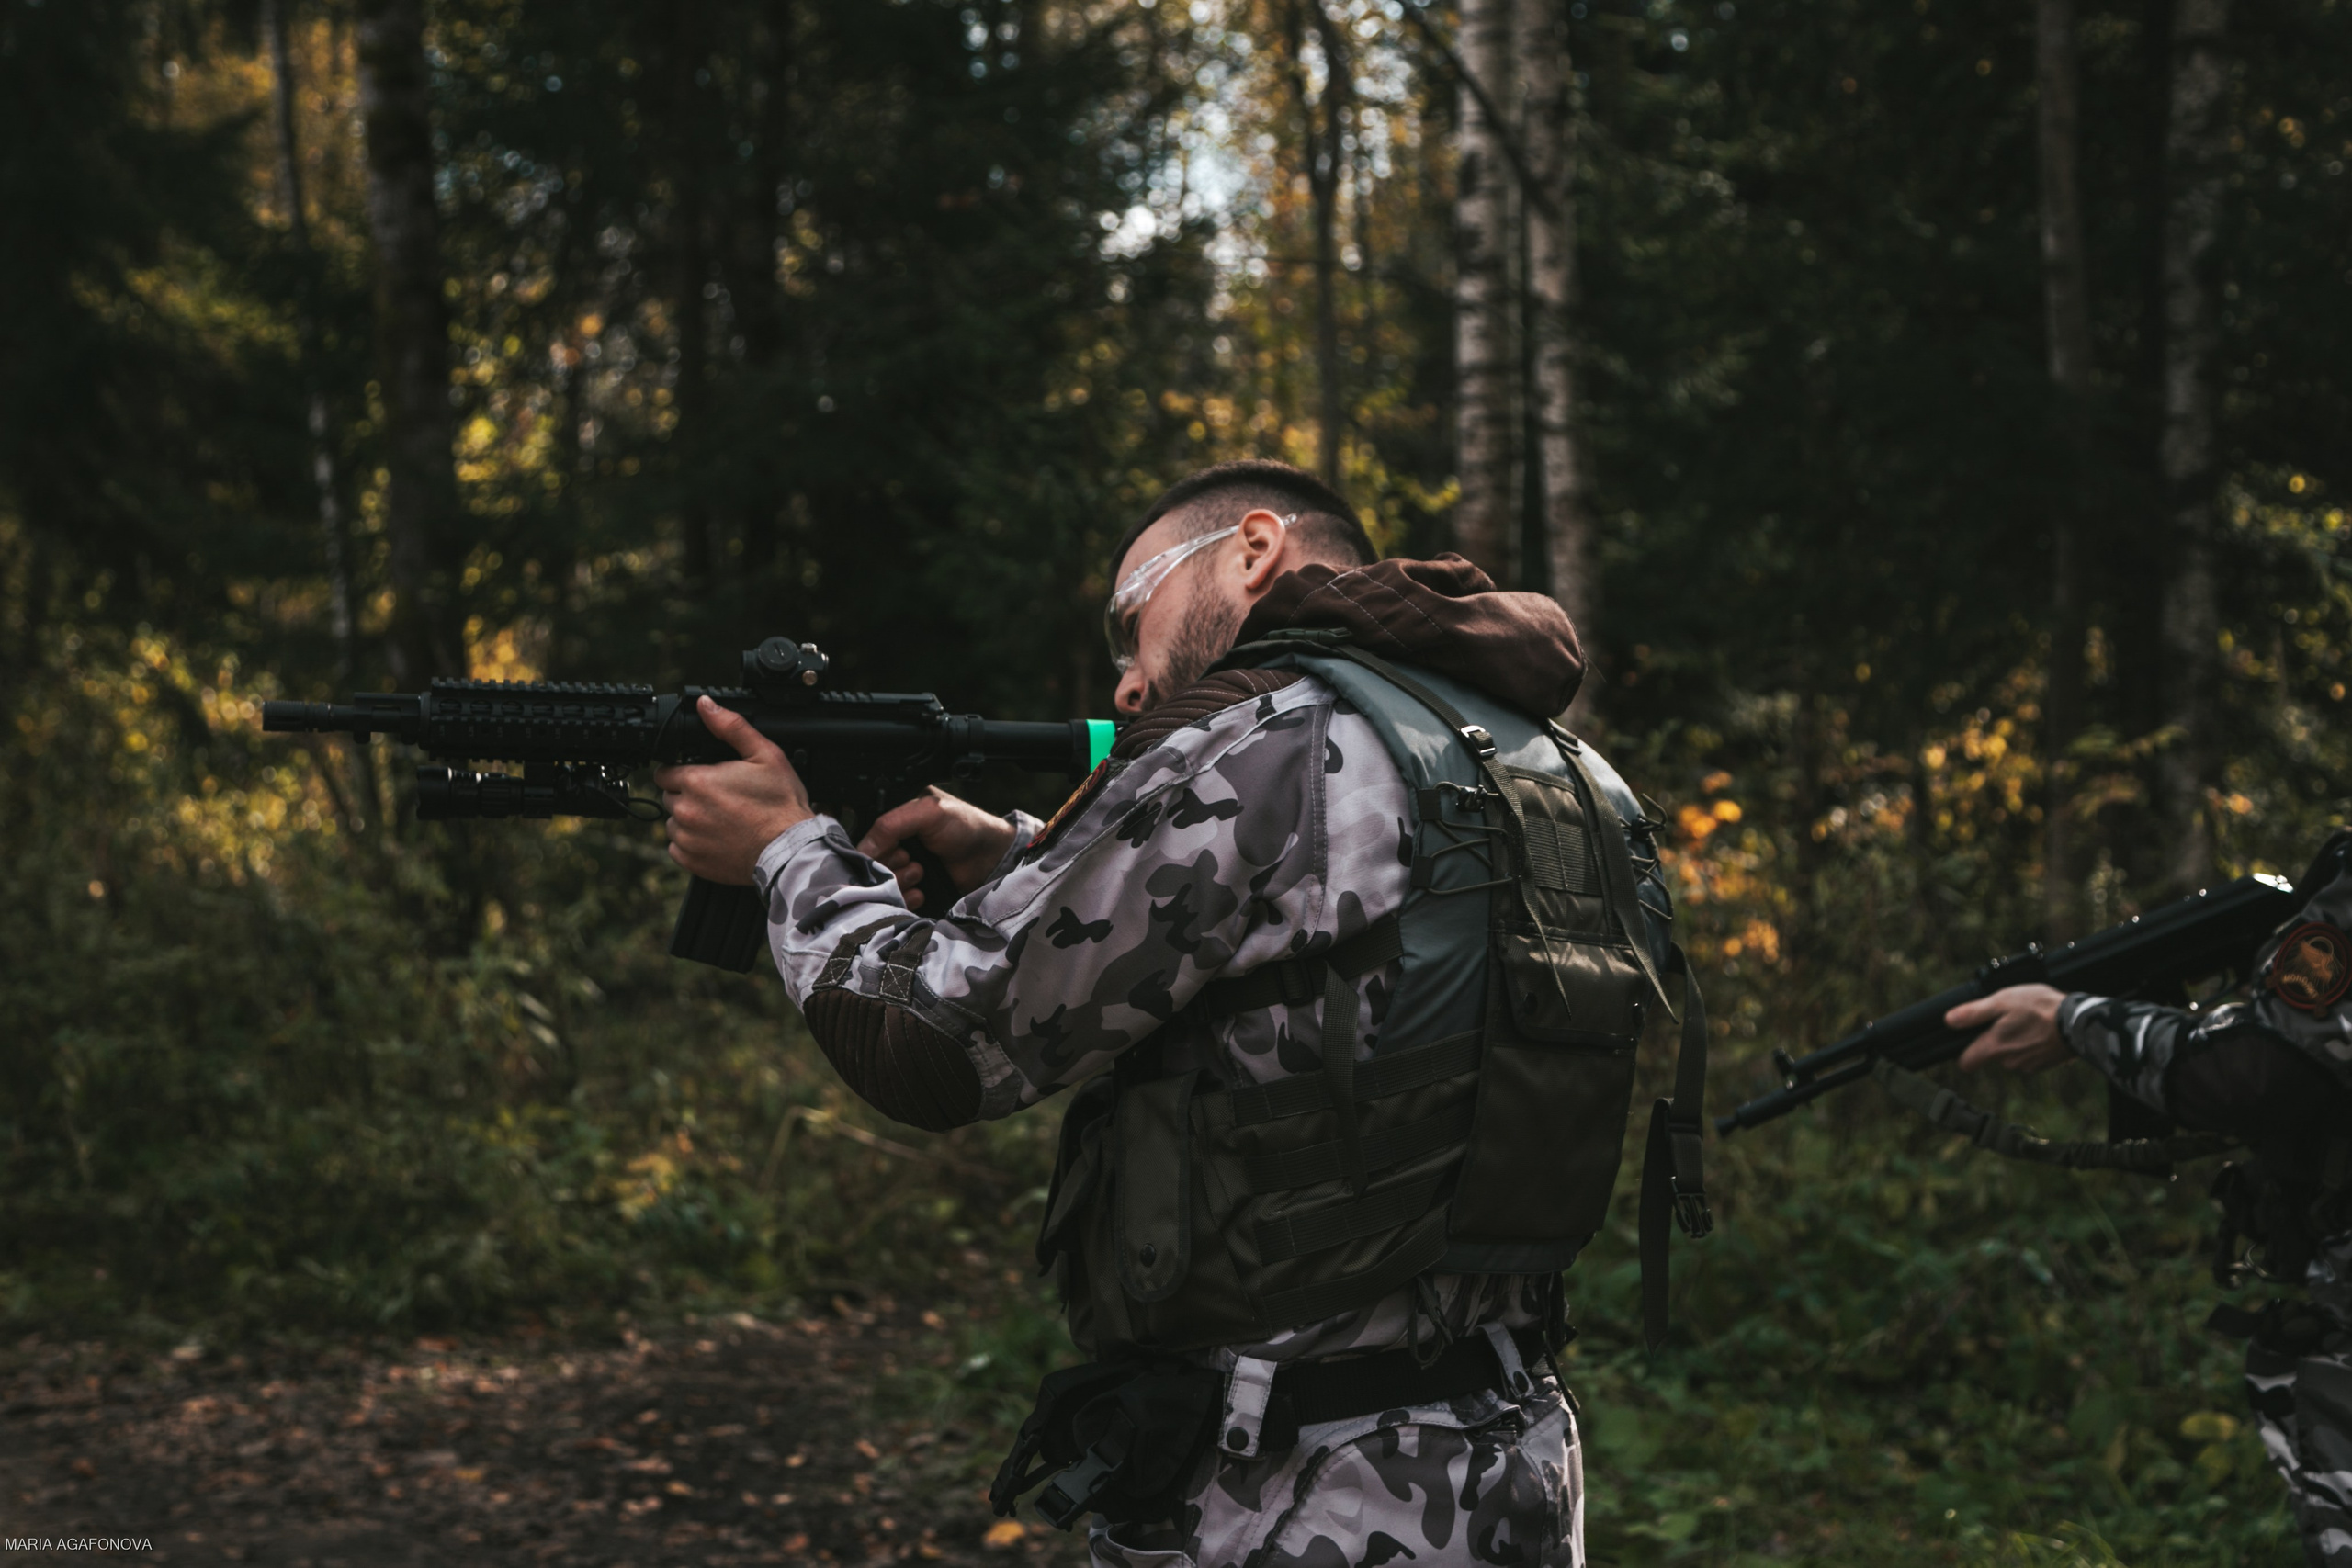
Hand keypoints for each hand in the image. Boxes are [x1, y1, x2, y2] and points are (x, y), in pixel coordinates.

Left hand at [652, 696, 814, 883]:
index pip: (665, 772)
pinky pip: (677, 849)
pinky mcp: (692, 861)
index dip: (682, 771)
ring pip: (673, 823)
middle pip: (669, 797)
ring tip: (719, 819)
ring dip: (689, 820)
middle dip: (687, 794)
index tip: (701, 776)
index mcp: (697, 781)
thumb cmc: (780, 804)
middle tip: (717, 798)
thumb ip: (730, 726)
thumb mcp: (764, 754)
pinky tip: (715, 838)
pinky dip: (691, 844)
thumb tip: (705, 704)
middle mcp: (686, 810)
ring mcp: (687, 839)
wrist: (789, 849)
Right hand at [856, 787, 1016, 910]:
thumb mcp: (928, 811)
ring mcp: (905, 871)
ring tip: (920, 872)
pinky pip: (897, 902)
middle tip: (909, 860)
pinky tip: (920, 892)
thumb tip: (864, 851)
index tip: (889, 855)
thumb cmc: (965, 825)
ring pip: (883, 887)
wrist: (991, 857)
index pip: (866, 844)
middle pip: (872, 868)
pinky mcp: (914, 892)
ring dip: (898, 883)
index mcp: (894, 825)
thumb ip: (891, 824)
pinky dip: (905, 900)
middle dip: (887, 868)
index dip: (872, 854)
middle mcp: (895, 847)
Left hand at [1949, 983, 2069, 1073]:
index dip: (1965, 1052)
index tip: (1969, 1040)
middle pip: (1992, 1054)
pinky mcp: (2046, 1064)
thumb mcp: (2001, 1002)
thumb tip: (1948, 1020)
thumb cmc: (2039, 1009)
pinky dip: (2034, 1045)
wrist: (2078, 1022)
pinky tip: (2042, 1029)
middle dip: (1997, 1039)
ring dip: (2017, 1041)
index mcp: (1994, 1047)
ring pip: (2012, 1055)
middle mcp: (2009, 1061)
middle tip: (2009, 1019)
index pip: (1967, 1062)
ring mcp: (2029, 1065)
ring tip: (2029, 1021)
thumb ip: (1973, 1014)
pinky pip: (2031, 1056)